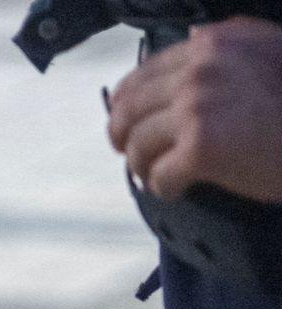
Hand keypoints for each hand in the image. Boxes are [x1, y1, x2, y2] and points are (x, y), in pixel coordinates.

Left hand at [108, 16, 281, 201]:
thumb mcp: (268, 49)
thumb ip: (228, 42)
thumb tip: (192, 36)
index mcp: (212, 45)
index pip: (142, 75)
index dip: (125, 104)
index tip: (124, 122)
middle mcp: (199, 72)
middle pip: (130, 111)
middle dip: (123, 137)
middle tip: (130, 155)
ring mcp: (198, 110)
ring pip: (138, 145)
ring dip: (142, 166)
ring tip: (157, 174)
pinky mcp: (202, 149)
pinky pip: (159, 176)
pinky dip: (164, 188)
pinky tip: (177, 190)